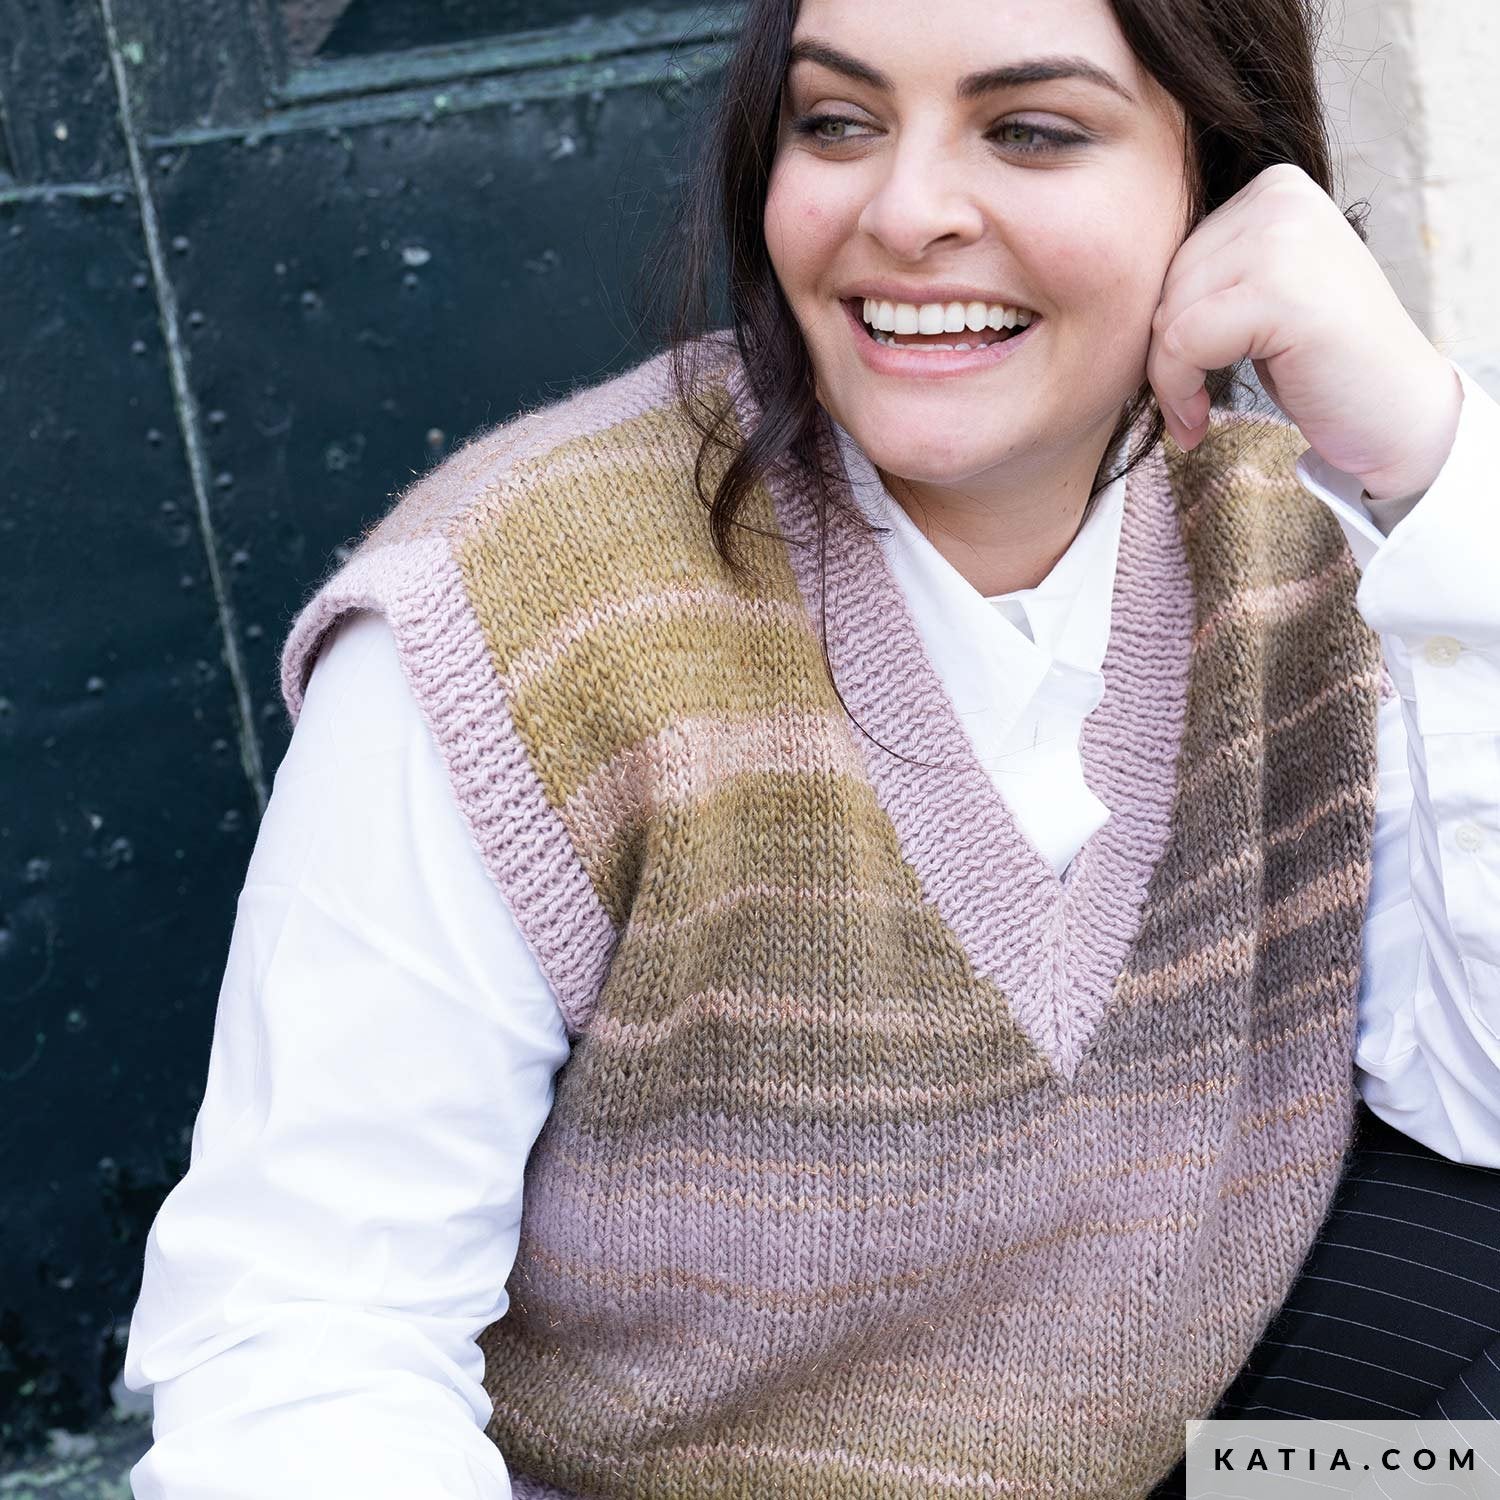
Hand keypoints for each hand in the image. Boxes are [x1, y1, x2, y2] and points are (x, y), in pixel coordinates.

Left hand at [1147, 163, 1462, 501]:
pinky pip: (1181, 343)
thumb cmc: (1317, 362)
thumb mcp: (1254, 296)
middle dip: (1162, 353)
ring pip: (1165, 314)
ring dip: (1168, 380)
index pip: (1168, 254)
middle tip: (1186, 405)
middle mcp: (1280, 197)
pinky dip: (1179, 392)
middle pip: (1161, 281)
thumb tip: (1104, 281)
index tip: (1185, 374)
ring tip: (1196, 414)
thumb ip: (1202, 273)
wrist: (1394, 414)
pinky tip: (1201, 421)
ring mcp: (1284, 240)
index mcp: (1271, 188)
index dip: (1164, 323)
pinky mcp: (1280, 292)